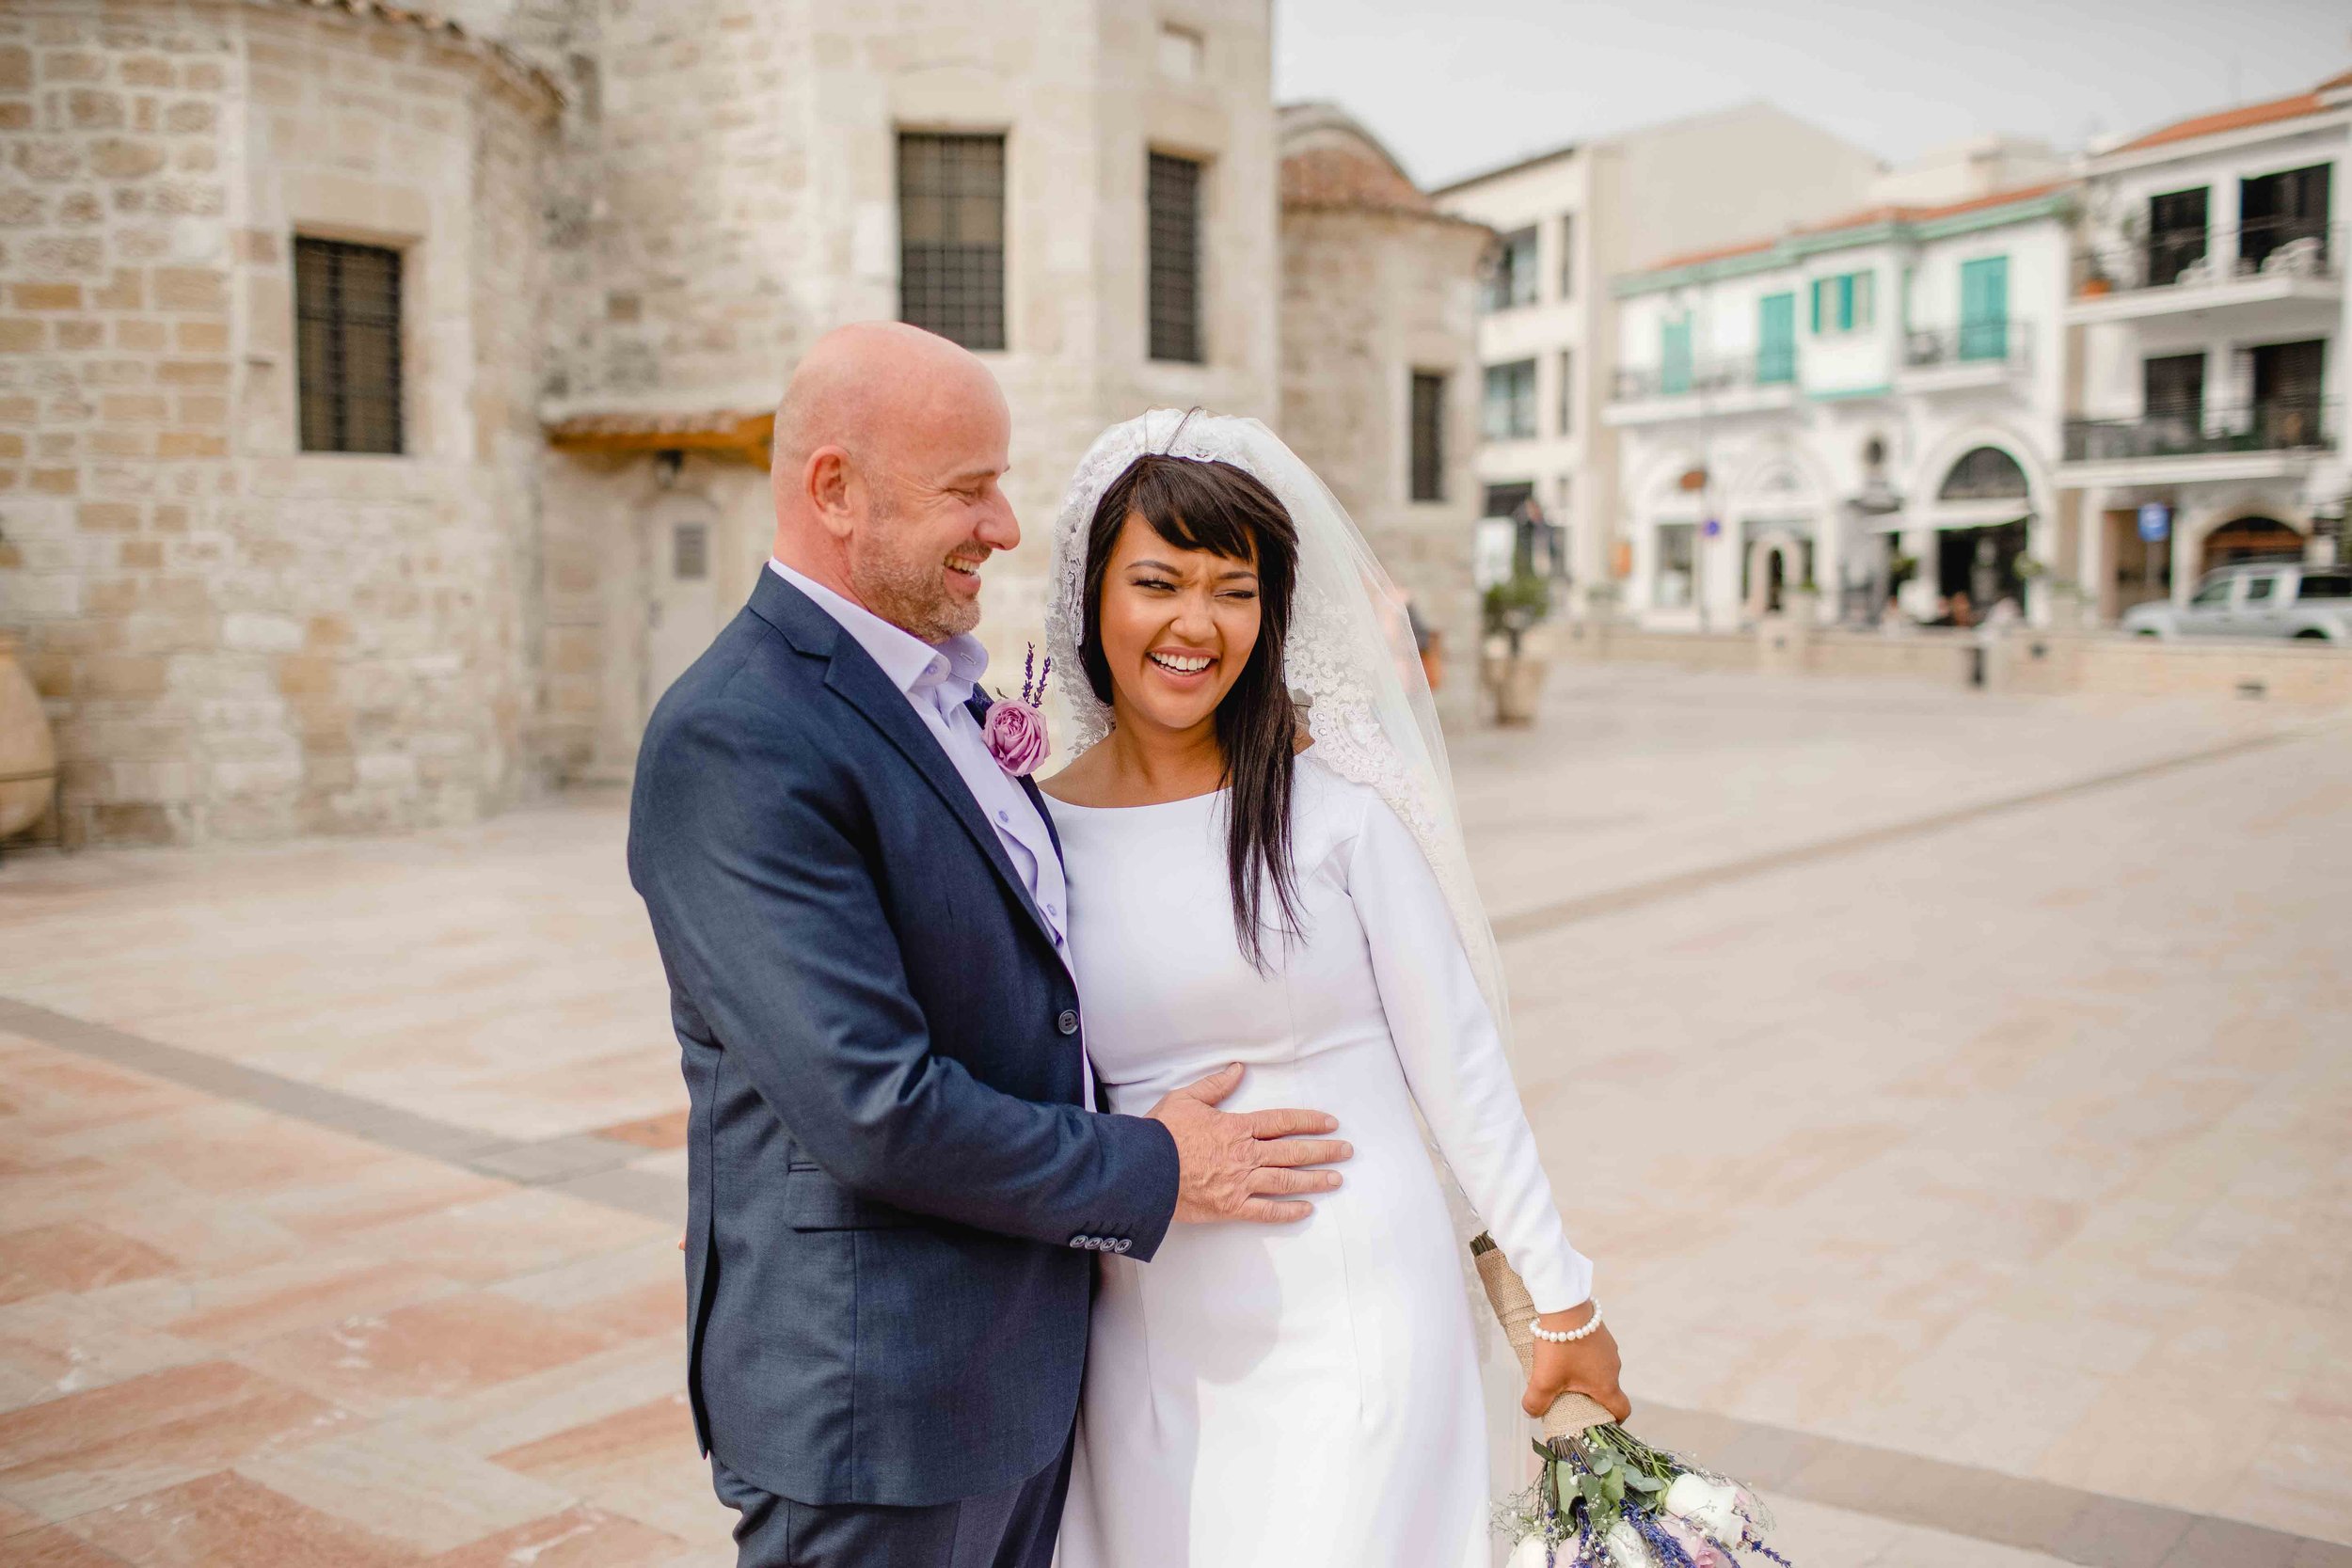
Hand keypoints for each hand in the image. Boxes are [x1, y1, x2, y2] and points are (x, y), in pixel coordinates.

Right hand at [1147, 1062, 1350, 1223]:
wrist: (1143, 1169)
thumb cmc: (1161, 1134)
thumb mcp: (1186, 1099)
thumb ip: (1215, 1085)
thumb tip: (1238, 1069)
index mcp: (1238, 1127)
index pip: (1283, 1122)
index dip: (1309, 1121)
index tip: (1330, 1123)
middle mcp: (1246, 1154)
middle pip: (1293, 1151)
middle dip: (1324, 1151)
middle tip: (1346, 1151)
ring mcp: (1241, 1182)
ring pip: (1286, 1180)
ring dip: (1314, 1180)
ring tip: (1336, 1179)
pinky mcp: (1230, 1207)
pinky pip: (1265, 1211)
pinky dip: (1287, 1211)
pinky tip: (1306, 1210)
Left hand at [1522, 1303, 1630, 1422]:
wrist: (1565, 1306)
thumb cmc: (1559, 1347)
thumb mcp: (1544, 1379)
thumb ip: (1536, 1401)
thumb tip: (1531, 1413)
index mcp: (1606, 1384)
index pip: (1622, 1409)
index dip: (1615, 1420)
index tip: (1602, 1423)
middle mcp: (1613, 1367)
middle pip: (1608, 1390)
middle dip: (1593, 1398)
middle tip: (1572, 1400)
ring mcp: (1609, 1348)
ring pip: (1601, 1370)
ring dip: (1587, 1375)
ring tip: (1564, 1374)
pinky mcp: (1601, 1333)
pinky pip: (1595, 1353)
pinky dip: (1584, 1358)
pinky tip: (1566, 1352)